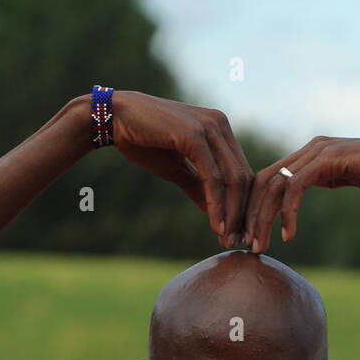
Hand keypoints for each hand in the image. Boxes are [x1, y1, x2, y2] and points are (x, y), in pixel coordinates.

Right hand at [110, 91, 253, 247]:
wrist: (115, 118)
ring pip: (233, 179)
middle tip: (237, 242)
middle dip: (242, 213)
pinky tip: (216, 226)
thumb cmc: (143, 140)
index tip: (236, 232)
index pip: (241, 171)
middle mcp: (219, 125)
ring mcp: (209, 128)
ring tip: (227, 239)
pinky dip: (217, 205)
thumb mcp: (176, 167)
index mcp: (219, 129)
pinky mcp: (195, 136)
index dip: (242, 204)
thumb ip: (196, 184)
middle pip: (244, 177)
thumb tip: (211, 209)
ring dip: (232, 214)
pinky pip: (212, 178)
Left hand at [242, 136, 359, 251]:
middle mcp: (310, 149)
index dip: (251, 208)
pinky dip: (287, 212)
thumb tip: (314, 196)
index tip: (246, 237)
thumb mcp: (350, 180)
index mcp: (310, 154)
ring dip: (262, 218)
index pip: (267, 180)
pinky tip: (288, 235)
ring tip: (258, 246)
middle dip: (248, 215)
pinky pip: (295, 187)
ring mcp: (319, 151)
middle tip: (240, 245)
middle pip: (262, 181)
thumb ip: (328, 182)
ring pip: (274, 185)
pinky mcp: (329, 160)